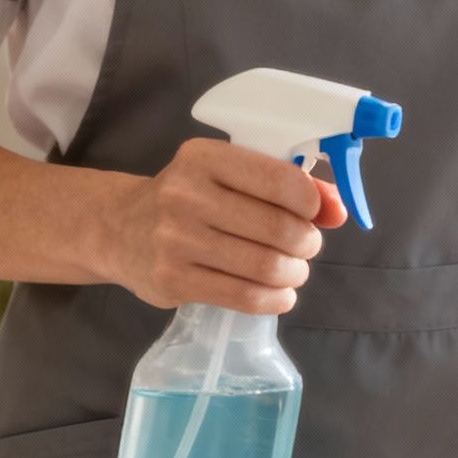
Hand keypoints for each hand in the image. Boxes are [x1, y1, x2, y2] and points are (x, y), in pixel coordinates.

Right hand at [110, 138, 346, 315]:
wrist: (120, 229)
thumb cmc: (187, 199)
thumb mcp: (227, 176)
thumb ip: (285, 186)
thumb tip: (338, 210)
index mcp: (204, 158)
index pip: (280, 180)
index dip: (311, 203)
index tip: (314, 214)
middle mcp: (186, 195)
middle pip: (278, 229)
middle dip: (306, 243)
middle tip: (304, 247)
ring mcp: (175, 241)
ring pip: (265, 266)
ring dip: (294, 273)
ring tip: (292, 271)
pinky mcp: (172, 280)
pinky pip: (244, 297)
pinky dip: (275, 299)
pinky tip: (280, 294)